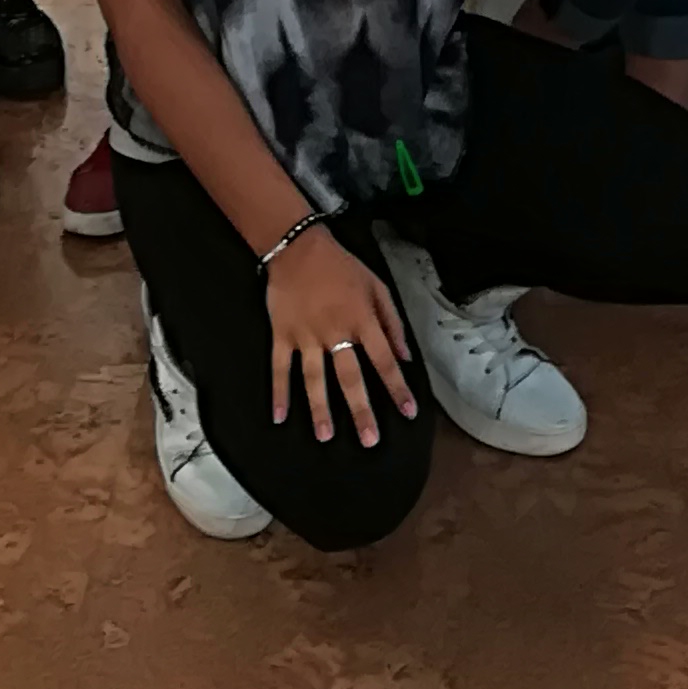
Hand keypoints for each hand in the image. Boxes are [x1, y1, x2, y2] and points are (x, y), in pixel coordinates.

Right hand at [265, 226, 416, 445]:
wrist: (298, 247)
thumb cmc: (342, 268)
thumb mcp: (376, 286)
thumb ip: (392, 321)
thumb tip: (406, 356)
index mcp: (361, 320)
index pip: (384, 360)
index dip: (397, 387)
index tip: (409, 412)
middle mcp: (335, 332)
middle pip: (349, 377)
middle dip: (361, 410)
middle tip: (369, 440)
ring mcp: (306, 336)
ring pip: (314, 378)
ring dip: (320, 409)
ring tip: (325, 437)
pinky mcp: (282, 335)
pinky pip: (280, 368)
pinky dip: (278, 393)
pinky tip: (279, 417)